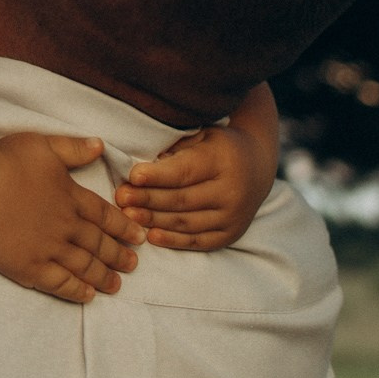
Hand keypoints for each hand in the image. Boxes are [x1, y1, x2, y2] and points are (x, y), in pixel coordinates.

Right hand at [0, 132, 144, 303]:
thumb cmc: (6, 161)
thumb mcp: (44, 145)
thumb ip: (74, 149)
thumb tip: (100, 146)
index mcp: (71, 196)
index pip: (105, 216)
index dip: (123, 227)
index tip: (139, 237)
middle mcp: (66, 225)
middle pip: (98, 244)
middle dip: (118, 255)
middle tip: (133, 265)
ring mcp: (49, 248)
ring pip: (84, 266)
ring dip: (103, 276)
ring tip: (116, 285)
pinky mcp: (29, 267)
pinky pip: (60, 283)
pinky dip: (76, 290)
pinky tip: (87, 295)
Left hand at [114, 124, 272, 250]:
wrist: (257, 166)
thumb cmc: (217, 146)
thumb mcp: (201, 135)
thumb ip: (175, 150)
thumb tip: (141, 168)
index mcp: (223, 161)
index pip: (185, 172)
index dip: (157, 175)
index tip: (132, 175)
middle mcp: (232, 191)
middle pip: (182, 199)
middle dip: (148, 199)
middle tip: (121, 197)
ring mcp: (233, 216)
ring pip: (187, 222)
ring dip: (155, 221)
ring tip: (128, 215)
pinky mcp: (231, 235)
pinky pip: (198, 241)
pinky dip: (174, 241)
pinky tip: (151, 236)